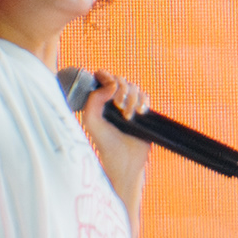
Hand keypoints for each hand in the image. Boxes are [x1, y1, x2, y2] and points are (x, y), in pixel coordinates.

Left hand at [81, 72, 151, 211]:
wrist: (125, 161)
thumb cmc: (105, 144)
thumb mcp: (91, 122)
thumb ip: (93, 100)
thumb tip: (111, 85)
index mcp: (98, 100)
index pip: (101, 76)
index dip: (106, 77)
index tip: (111, 90)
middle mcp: (112, 100)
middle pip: (119, 79)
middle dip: (122, 90)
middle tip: (120, 105)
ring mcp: (127, 105)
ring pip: (133, 86)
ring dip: (132, 99)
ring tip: (129, 117)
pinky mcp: (141, 111)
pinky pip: (145, 95)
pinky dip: (143, 101)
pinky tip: (140, 113)